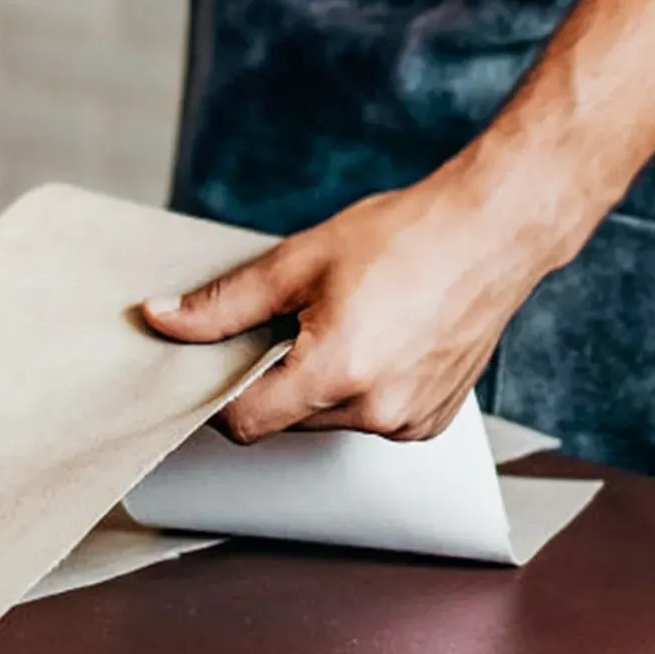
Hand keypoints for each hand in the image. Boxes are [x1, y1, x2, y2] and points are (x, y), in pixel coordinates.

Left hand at [141, 172, 570, 442]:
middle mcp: (378, 412)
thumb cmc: (404, 238)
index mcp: (337, 374)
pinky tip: (375, 340)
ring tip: (339, 323)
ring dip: (313, 383)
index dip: (215, 394)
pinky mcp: (431, 421)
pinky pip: (368, 418)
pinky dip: (355, 388)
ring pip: (324, 419)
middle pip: (283, 419)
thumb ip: (222, 304)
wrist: (493, 230)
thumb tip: (161, 320)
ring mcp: (410, 422)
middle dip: (269, 378)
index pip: (243, 421)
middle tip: (283, 321)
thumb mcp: (296, 263)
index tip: (209, 363)